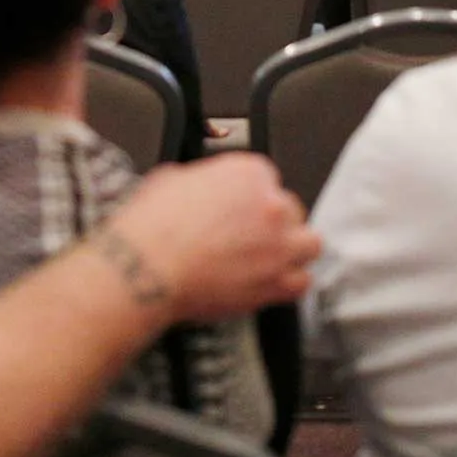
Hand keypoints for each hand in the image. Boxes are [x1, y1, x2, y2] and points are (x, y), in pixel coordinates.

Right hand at [101, 152, 318, 320]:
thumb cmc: (152, 227)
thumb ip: (198, 181)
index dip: (250, 197)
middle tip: (251, 234)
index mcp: (248, 173)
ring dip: (292, 249)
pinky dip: (289, 283)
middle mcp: (271, 206)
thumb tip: (195, 188)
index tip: (239, 209)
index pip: (266, 179)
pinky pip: (302, 282)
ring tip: (271, 257)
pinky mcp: (275, 282)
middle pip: (291, 209)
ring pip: (309, 243)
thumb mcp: (170, 179)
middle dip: (273, 222)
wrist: (147, 268)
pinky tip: (272, 282)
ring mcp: (278, 245)